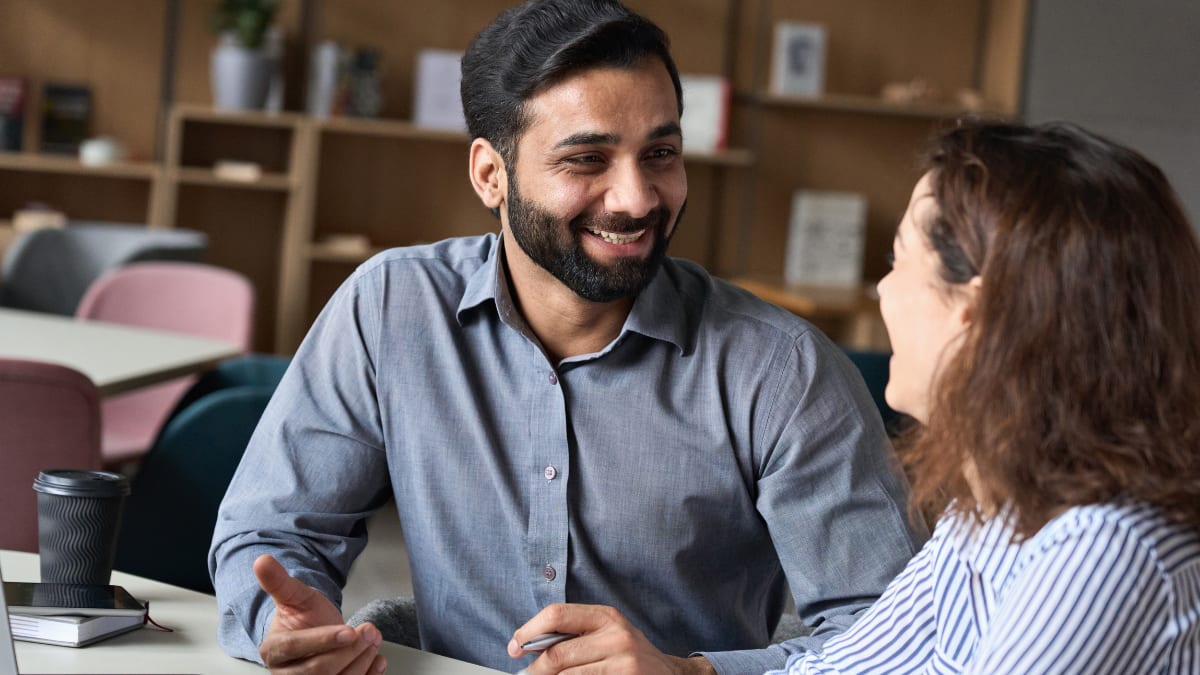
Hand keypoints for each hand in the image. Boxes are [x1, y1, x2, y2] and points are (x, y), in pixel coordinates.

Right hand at [254, 554, 387, 673]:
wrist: (317, 632)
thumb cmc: (303, 617)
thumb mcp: (295, 596)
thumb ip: (279, 582)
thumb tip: (262, 560)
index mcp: (274, 650)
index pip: (295, 647)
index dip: (322, 640)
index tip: (348, 631)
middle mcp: (287, 674)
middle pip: (318, 670)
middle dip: (349, 651)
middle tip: (368, 631)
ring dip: (361, 662)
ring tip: (373, 640)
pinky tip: (377, 660)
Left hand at [508, 603, 714, 674]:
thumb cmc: (630, 657)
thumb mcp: (607, 636)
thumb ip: (574, 636)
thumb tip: (527, 646)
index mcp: (606, 616)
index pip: (557, 614)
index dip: (528, 631)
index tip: (514, 647)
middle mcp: (616, 635)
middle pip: (557, 654)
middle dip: (534, 669)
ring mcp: (623, 661)